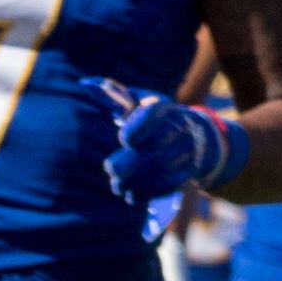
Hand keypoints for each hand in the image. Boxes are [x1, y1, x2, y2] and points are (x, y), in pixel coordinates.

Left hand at [90, 83, 231, 211]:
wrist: (196, 136)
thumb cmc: (153, 118)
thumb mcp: (138, 102)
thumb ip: (114, 94)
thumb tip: (85, 84)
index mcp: (163, 109)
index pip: (154, 115)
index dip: (139, 128)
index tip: (124, 140)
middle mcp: (180, 128)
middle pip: (159, 146)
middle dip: (133, 162)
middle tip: (111, 170)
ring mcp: (187, 151)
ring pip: (164, 168)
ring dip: (138, 181)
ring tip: (118, 187)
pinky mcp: (189, 171)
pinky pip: (172, 184)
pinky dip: (150, 192)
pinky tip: (132, 196)